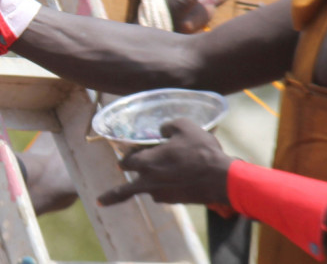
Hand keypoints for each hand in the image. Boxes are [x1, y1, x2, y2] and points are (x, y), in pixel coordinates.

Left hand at [97, 118, 232, 206]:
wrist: (222, 179)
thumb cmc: (201, 151)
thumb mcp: (184, 126)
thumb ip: (167, 125)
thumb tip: (162, 129)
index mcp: (146, 163)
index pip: (125, 161)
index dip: (125, 156)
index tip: (123, 157)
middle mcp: (149, 182)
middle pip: (125, 187)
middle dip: (116, 189)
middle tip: (104, 195)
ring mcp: (161, 195)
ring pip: (148, 189)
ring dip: (149, 182)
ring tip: (161, 172)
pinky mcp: (174, 201)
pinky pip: (164, 193)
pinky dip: (166, 186)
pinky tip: (178, 177)